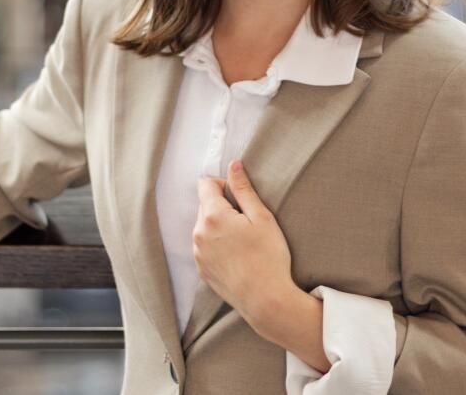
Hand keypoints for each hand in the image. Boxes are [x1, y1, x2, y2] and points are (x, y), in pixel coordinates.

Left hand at [193, 160, 295, 326]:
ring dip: (219, 225)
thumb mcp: (262, 217)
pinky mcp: (201, 269)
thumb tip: (233, 164)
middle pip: (205, 204)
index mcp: (212, 216)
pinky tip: (237, 255)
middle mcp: (198, 233)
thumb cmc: (268, 256)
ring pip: (204, 226)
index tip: (241, 198)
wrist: (265, 300)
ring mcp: (197, 253)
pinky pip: (204, 245)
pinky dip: (217, 243)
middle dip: (223, 205)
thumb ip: (243, 188)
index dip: (224, 185)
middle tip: (247, 221)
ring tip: (243, 240)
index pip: (206, 184)